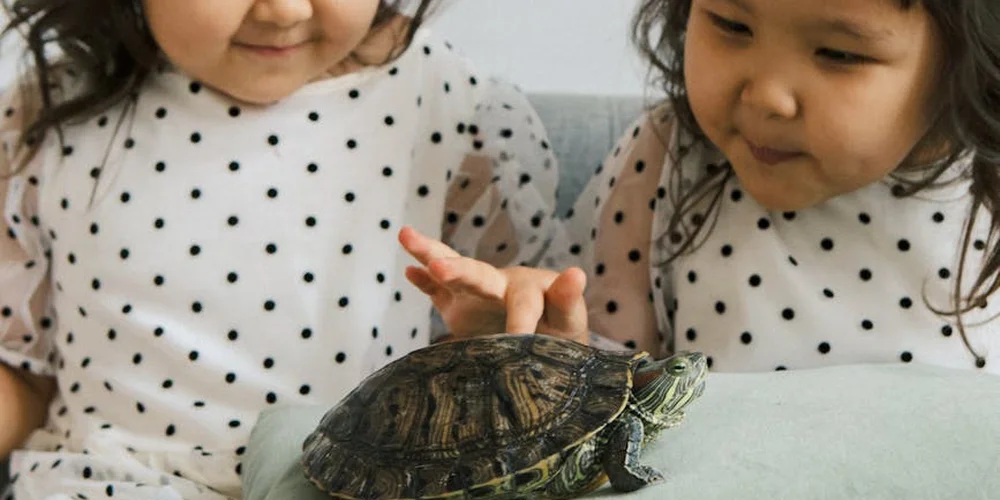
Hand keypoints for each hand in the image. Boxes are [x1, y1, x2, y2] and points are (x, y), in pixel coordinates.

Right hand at [398, 226, 588, 343]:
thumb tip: (576, 273)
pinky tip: (409, 269)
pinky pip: (437, 292)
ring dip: (430, 255)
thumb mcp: (570, 320)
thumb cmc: (562, 331)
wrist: (545, 343)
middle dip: (457, 271)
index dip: (520, 322)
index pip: (523, 303)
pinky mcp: (458, 306)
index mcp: (529, 288)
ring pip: (451, 272)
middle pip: (477, 273)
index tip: (518, 340)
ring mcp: (475, 294)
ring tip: (407, 235)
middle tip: (439, 267)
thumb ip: (569, 300)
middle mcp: (499, 284)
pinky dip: (423, 281)